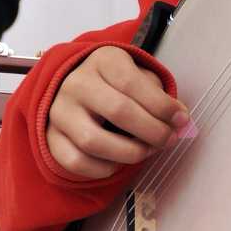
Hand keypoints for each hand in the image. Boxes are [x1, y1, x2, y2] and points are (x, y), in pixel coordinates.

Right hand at [47, 46, 188, 180]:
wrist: (75, 87)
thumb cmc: (116, 83)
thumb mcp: (138, 74)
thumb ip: (159, 95)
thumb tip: (179, 120)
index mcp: (103, 61)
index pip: (133, 83)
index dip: (162, 105)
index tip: (181, 120)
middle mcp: (76, 83)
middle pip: (118, 112)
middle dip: (152, 131)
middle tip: (168, 140)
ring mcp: (59, 111)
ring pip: (93, 141)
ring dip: (129, 153)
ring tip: (146, 152)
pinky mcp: (50, 137)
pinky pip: (75, 162)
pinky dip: (102, 169)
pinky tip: (119, 163)